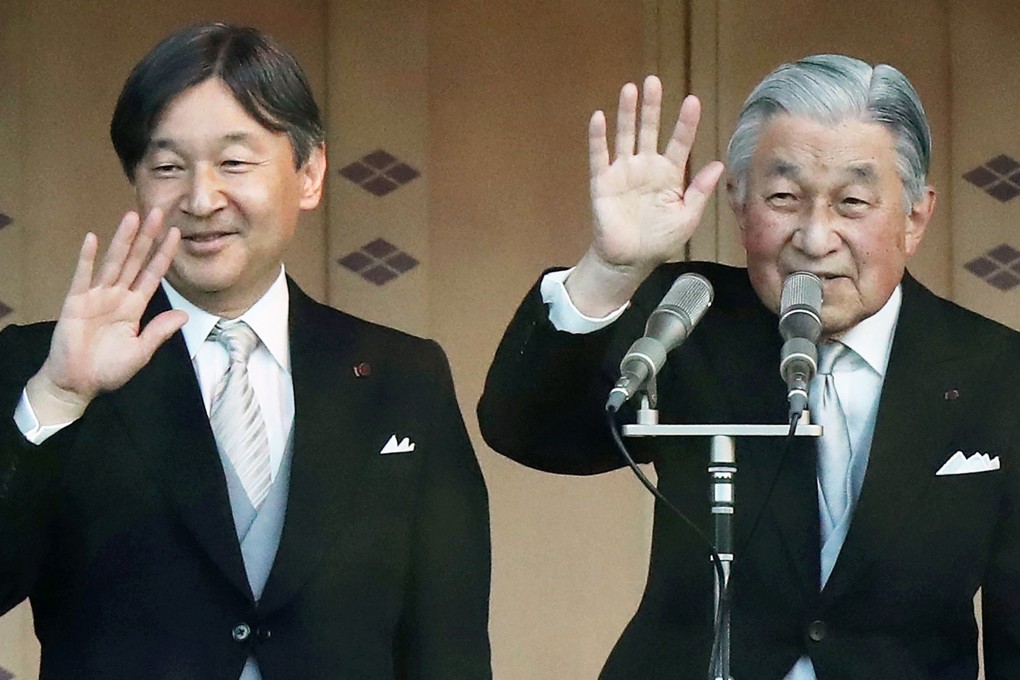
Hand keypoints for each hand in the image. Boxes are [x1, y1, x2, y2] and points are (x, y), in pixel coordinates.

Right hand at [26, 209, 186, 424]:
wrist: (77, 383)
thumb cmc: (109, 369)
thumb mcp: (141, 352)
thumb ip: (159, 332)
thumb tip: (184, 314)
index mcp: (135, 307)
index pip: (153, 275)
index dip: (164, 255)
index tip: (176, 234)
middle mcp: (118, 296)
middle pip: (135, 261)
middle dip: (147, 237)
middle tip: (157, 212)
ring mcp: (96, 296)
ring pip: (113, 262)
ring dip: (122, 240)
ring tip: (132, 217)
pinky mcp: (76, 302)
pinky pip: (82, 276)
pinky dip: (86, 258)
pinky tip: (92, 239)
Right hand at [567, 76, 724, 314]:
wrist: (630, 260)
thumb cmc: (660, 240)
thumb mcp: (687, 217)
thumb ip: (700, 191)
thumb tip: (719, 164)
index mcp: (669, 174)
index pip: (679, 142)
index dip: (685, 123)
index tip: (692, 101)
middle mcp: (646, 167)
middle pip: (650, 130)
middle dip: (652, 106)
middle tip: (654, 82)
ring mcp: (623, 171)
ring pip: (626, 136)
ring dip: (627, 113)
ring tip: (630, 89)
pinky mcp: (602, 181)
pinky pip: (599, 155)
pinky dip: (598, 137)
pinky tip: (599, 117)